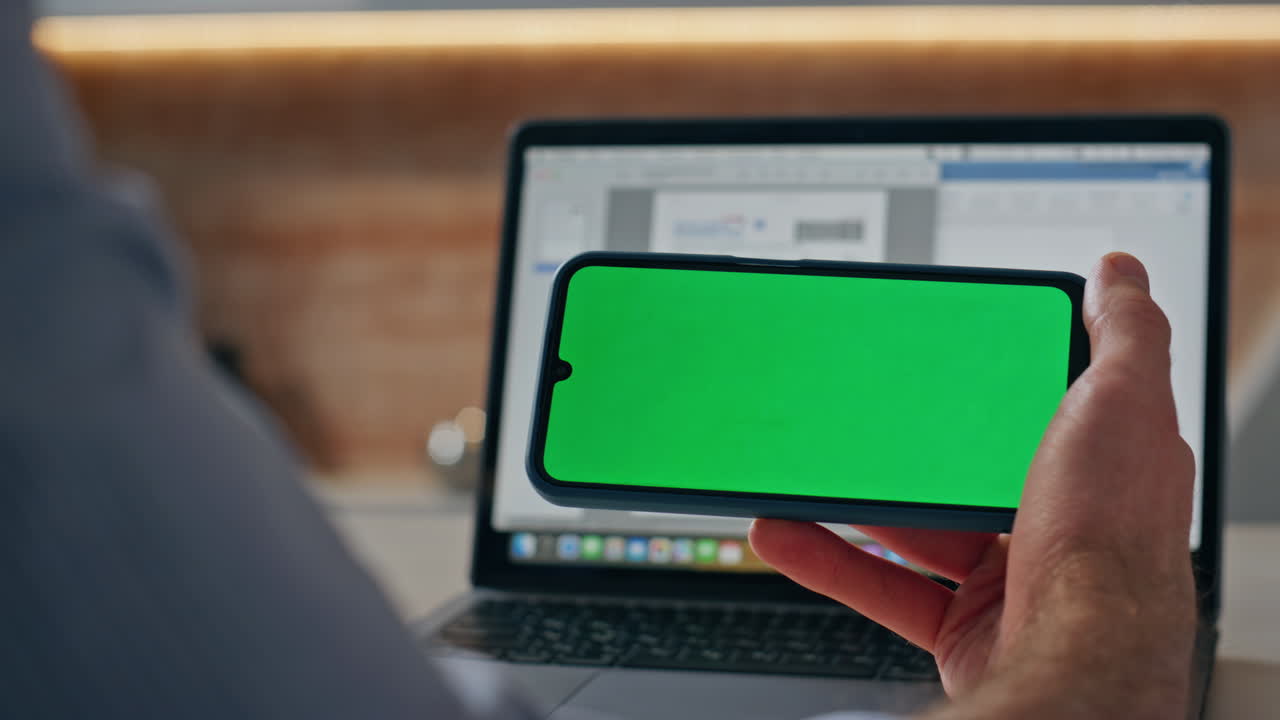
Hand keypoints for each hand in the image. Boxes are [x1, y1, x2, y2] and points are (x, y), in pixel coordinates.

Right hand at [750, 253, 1196, 718]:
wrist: (1080, 664)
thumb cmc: (1109, 538)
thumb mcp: (1122, 399)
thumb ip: (1124, 330)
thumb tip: (1119, 270)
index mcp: (1097, 459)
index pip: (1040, 400)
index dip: (989, 377)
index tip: (935, 357)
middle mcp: (1057, 516)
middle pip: (965, 465)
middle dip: (902, 443)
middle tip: (853, 414)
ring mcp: (1010, 573)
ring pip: (914, 527)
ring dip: (851, 501)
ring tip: (802, 470)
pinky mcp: (964, 623)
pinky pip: (884, 585)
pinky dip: (831, 559)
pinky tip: (787, 532)